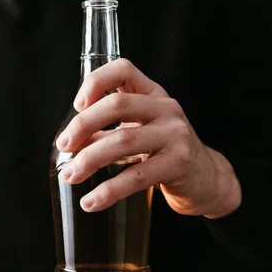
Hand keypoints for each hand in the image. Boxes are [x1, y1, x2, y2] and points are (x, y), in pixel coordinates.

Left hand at [55, 58, 240, 218]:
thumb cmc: (164, 150)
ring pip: (123, 141)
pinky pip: (136, 176)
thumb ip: (104, 130)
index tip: (77, 105)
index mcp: (152, 94)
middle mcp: (166, 108)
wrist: (207, 178)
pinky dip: (108, 191)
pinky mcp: (178, 164)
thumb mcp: (138, 130)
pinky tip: (90, 201)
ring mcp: (175, 135)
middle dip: (82, 126)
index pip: (124, 70)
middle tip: (63, 146)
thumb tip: (68, 142)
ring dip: (89, 160)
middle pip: (117, 105)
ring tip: (70, 176)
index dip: (96, 81)